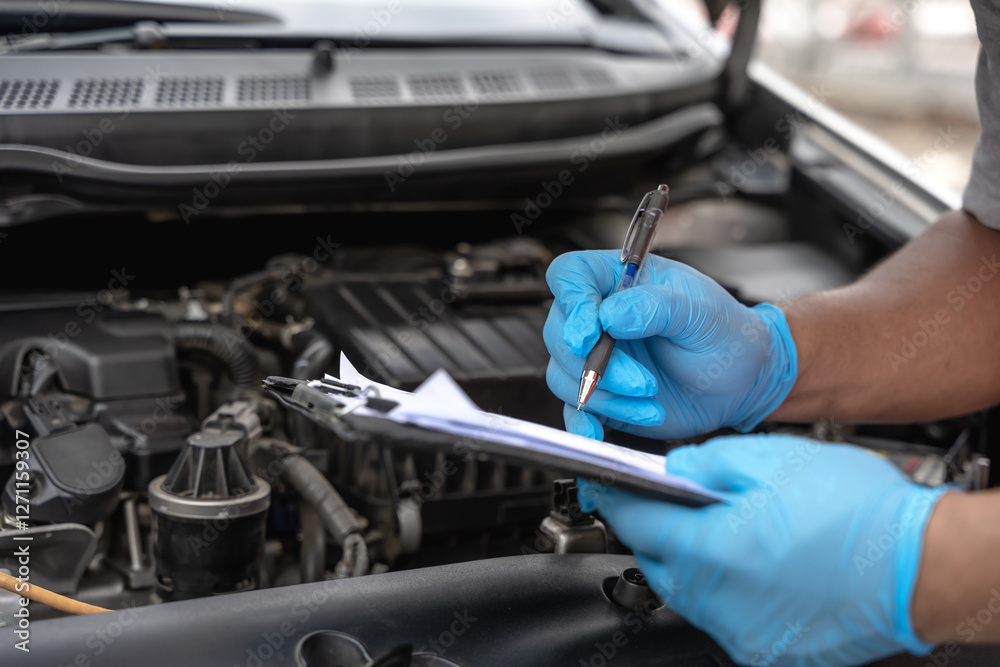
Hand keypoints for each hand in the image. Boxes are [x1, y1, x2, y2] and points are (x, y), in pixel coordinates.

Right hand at [544, 250, 796, 439]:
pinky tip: (600, 433)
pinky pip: (573, 410)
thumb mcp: (702, 313)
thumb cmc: (726, 336)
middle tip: (641, 382)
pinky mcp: (601, 394)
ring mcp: (597, 357)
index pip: (571, 276)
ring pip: (564, 374)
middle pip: (559, 332)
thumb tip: (610, 315)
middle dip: (596, 364)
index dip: (571, 302)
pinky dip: (582, 423)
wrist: (742, 382)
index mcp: (621, 281)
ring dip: (602, 396)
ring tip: (649, 401)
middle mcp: (600, 317)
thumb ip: (656, 307)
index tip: (589, 334)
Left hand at [579, 434, 950, 666]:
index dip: (616, 497)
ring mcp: (740, 634)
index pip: (633, 523)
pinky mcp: (765, 651)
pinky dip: (728, 589)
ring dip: (696, 558)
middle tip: (688, 499)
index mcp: (709, 551)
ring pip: (688, 590)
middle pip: (656, 559)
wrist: (924, 566)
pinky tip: (761, 562)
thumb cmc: (857, 512)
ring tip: (738, 528)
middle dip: (660, 527)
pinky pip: (723, 615)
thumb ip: (704, 462)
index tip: (607, 483)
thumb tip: (670, 468)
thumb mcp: (770, 459)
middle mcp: (717, 602)